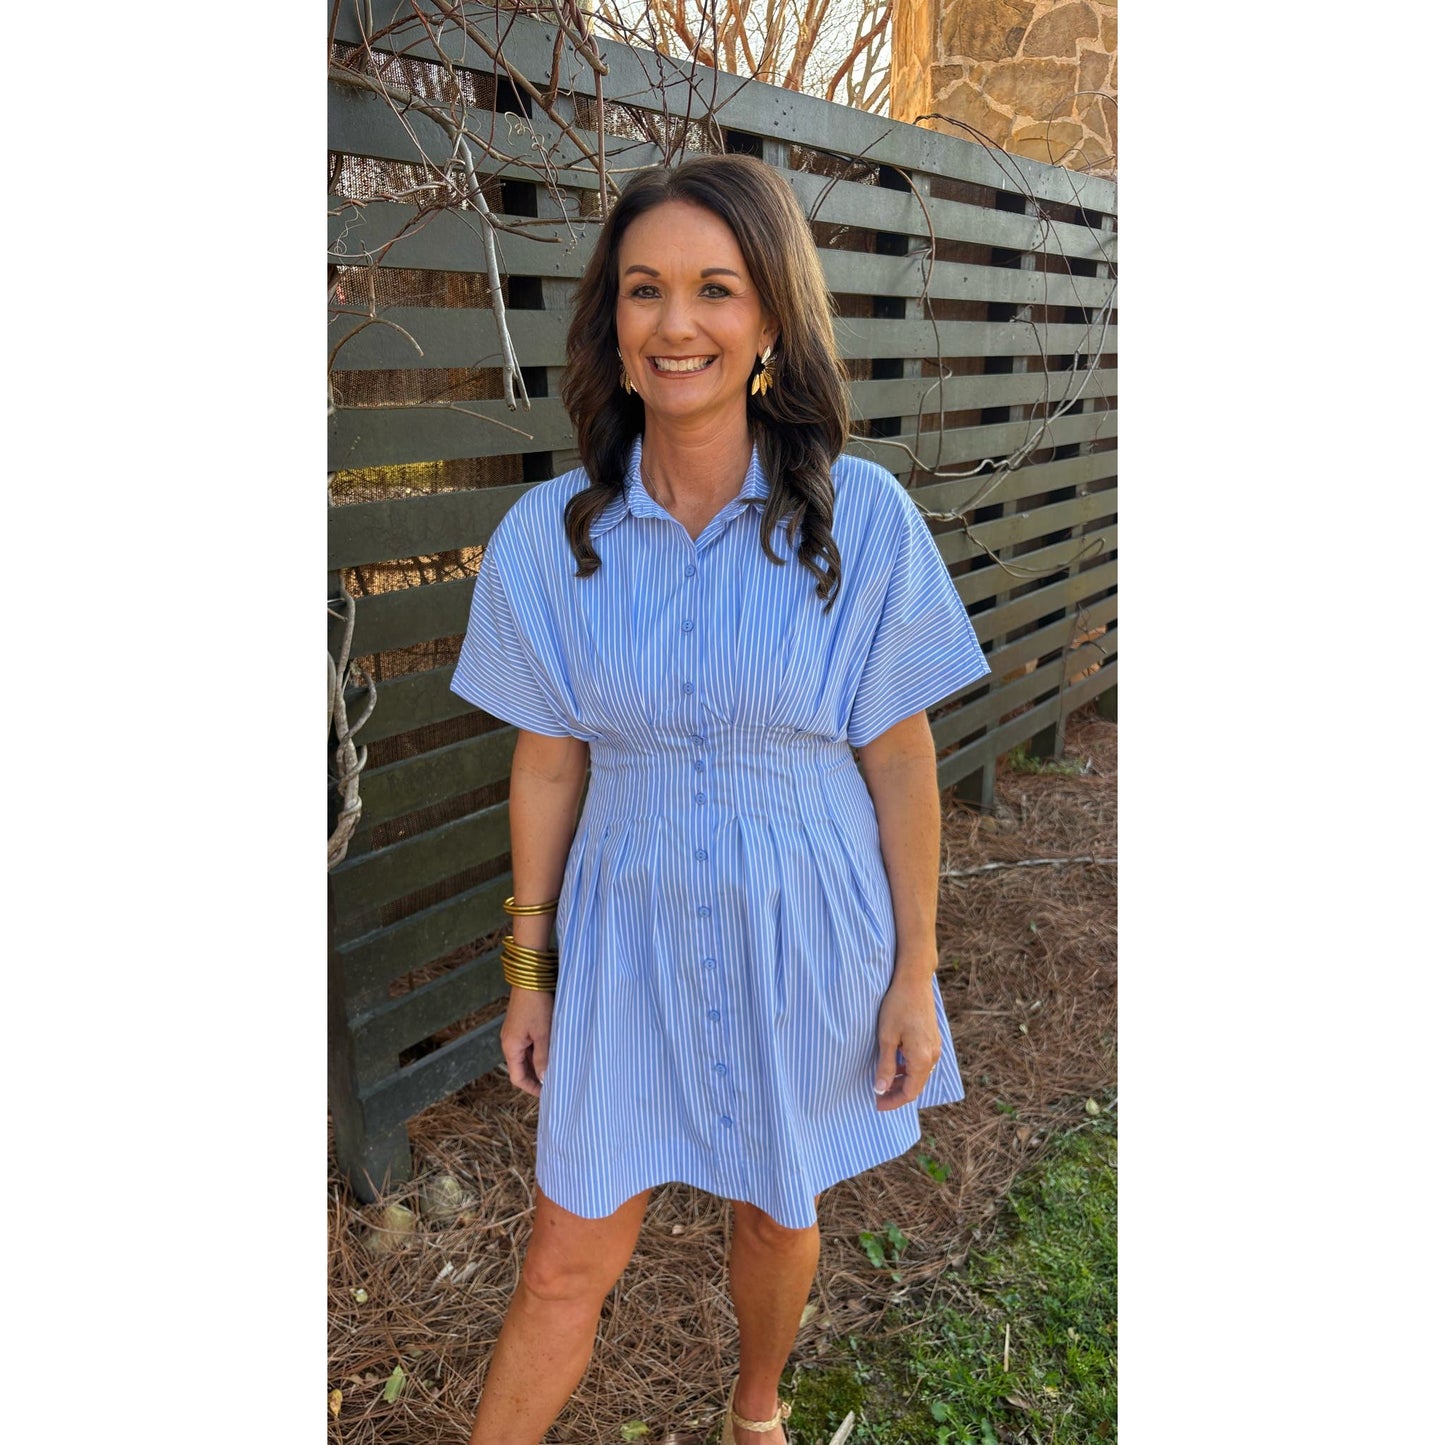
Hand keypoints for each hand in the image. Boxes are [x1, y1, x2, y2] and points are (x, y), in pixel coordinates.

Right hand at [500, 987, 553, 1097]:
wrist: (531, 976)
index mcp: (510, 1047)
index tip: (548, 1093)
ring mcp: (515, 1032)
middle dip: (536, 1077)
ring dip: (539, 1064)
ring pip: (526, 1056)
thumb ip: (542, 1057)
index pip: (517, 1077)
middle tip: (555, 1083)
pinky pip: (529, 1044)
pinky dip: (539, 1051)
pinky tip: (553, 1051)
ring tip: (557, 1069)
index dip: (532, 1088)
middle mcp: (509, 1041)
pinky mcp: (522, 1024)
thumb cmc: (536, 1004)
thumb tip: (543, 1079)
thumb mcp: (542, 1033)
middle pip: (521, 1068)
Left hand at [872, 973, 941, 1111]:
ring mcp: (934, 1047)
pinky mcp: (932, 1039)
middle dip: (897, 1093)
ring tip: (883, 1080)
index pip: (910, 1092)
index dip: (893, 1101)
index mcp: (922, 1059)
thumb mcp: (886, 1037)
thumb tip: (881, 1090)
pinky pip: (921, 1062)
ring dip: (902, 1080)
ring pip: (919, 1074)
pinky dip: (908, 1069)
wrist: (914, 981)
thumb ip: (885, 1066)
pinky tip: (894, 1063)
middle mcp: (932, 1056)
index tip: (876, 1104)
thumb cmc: (897, 1006)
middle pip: (916, 1086)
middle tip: (877, 1095)